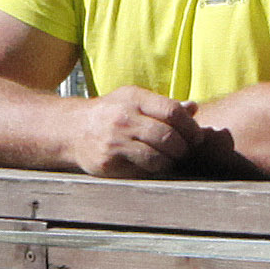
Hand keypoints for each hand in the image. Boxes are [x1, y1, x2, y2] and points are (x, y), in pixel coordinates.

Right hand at [69, 87, 203, 177]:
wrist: (73, 130)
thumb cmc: (111, 113)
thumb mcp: (134, 101)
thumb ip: (163, 105)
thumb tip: (194, 108)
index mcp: (134, 98)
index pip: (172, 111)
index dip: (190, 127)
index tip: (196, 137)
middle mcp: (124, 118)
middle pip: (167, 136)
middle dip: (183, 148)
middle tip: (186, 151)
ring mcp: (115, 141)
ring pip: (157, 157)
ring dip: (171, 161)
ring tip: (172, 159)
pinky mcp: (109, 161)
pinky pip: (142, 170)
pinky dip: (154, 170)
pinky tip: (154, 165)